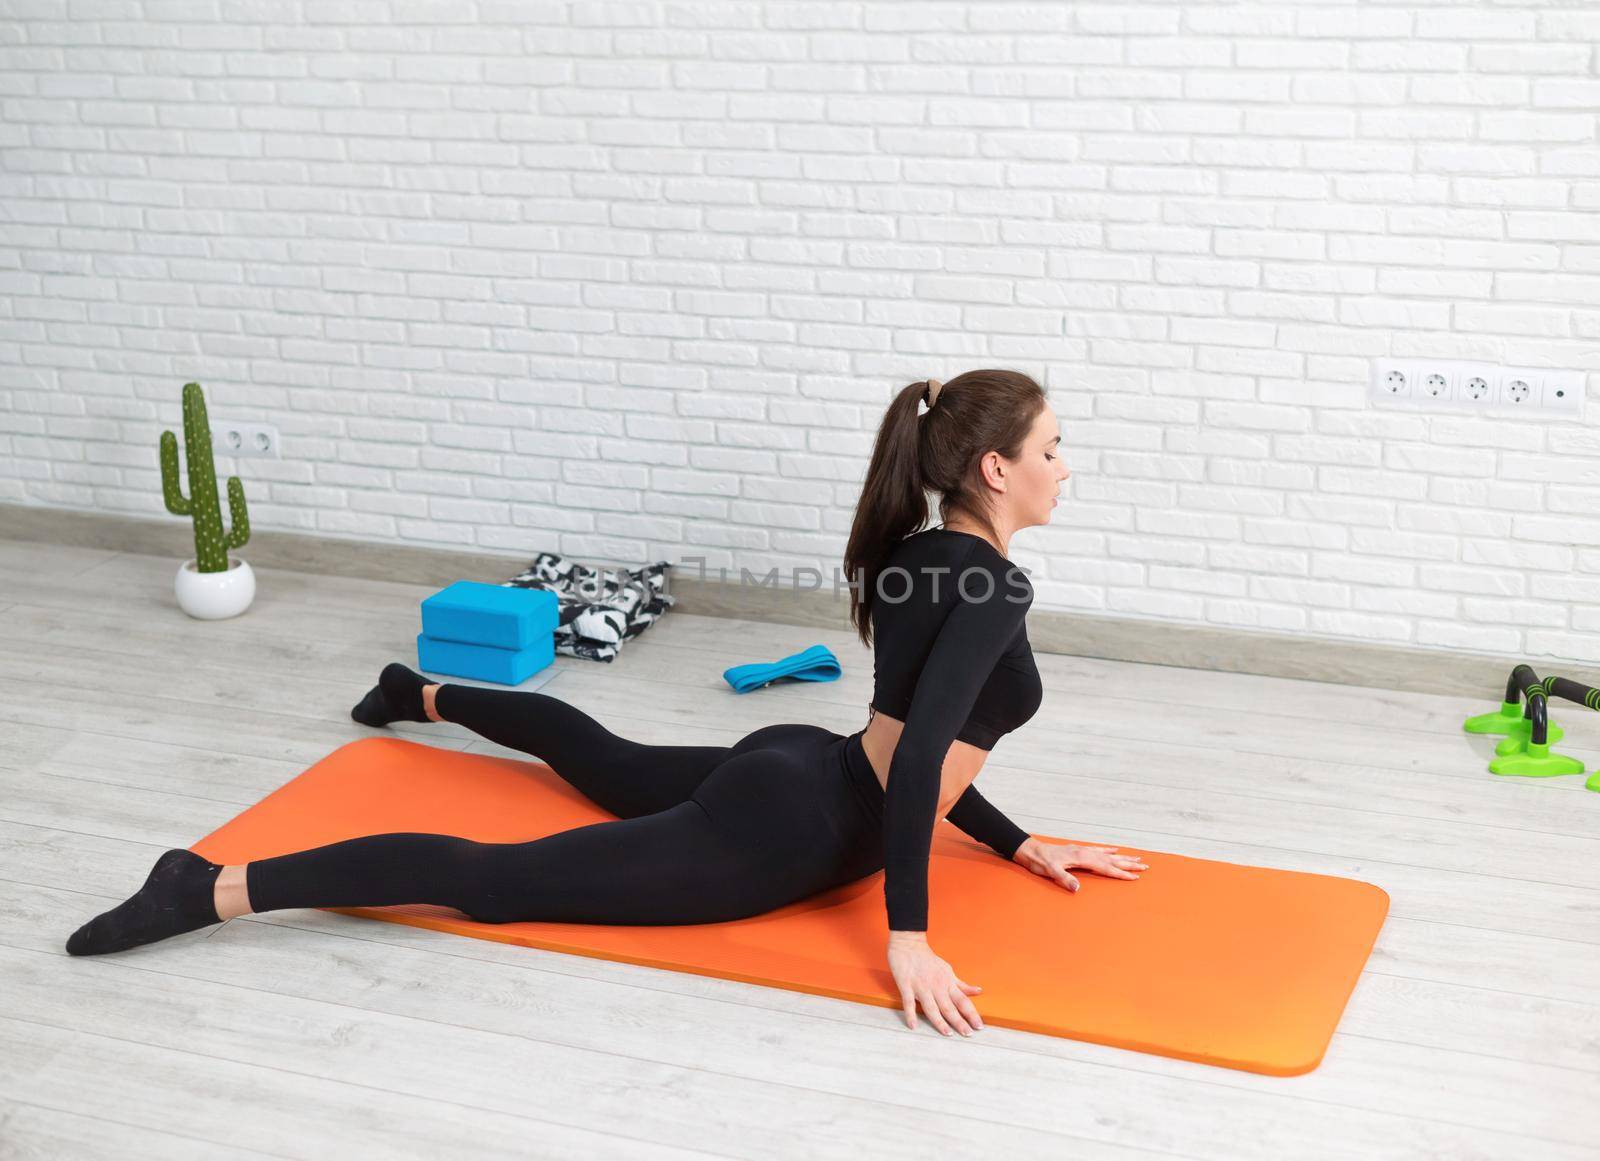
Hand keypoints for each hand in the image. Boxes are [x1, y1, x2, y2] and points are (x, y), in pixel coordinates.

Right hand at [886, 933, 983, 1036]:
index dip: (972, 1014)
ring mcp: (921, 987)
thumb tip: (978, 991)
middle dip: (959, 1021)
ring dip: (940, 1021)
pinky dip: (910, 1014)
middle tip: (968, 1034)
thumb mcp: (948, 970)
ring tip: (947, 1033)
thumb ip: (961, 984)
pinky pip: (908, 1002)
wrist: (908, 944)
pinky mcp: (906, 986)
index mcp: (947, 983)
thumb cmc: (928, 959)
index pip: (963, 1001)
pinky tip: (913, 1026)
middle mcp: (936, 986)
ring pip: (932, 1007)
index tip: (979, 1026)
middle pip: (950, 1007)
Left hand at [1012, 839, 1147, 891]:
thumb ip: (1064, 879)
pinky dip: (1108, 851)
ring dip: (1122, 857)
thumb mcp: (1050, 872)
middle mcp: (1085, 853)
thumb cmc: (1040, 862)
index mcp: (1082, 858)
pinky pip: (1098, 850)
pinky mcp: (1078, 850)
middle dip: (1128, 865)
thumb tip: (1077, 888)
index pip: (1106, 868)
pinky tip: (1115, 850)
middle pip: (1112, 860)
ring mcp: (1083, 850)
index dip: (1120, 874)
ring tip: (1137, 858)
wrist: (1031, 850)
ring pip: (1108, 855)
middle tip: (1145, 867)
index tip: (1135, 877)